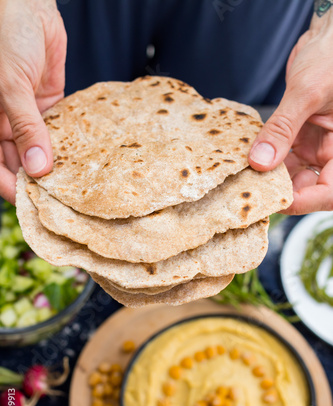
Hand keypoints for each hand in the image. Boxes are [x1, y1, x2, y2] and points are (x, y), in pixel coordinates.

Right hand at [0, 0, 66, 203]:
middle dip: (36, 181)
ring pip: (40, 148)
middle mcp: (6, 121)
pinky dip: (67, 142)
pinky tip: (81, 158)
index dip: (10, 185)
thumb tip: (37, 168)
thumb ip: (25, 127)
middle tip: (59, 200)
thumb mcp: (11, 85)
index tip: (30, 204)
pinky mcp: (49, 102)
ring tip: (73, 184)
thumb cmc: (7, 38)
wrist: (27, 5)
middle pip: (19, 161)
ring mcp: (28, 113)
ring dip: (55, 164)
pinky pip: (58, 129)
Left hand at [248, 13, 332, 214]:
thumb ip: (283, 128)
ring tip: (245, 177)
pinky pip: (281, 157)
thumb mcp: (307, 92)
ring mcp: (315, 147)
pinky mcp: (299, 138)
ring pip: (291, 176)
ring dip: (269, 177)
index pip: (328, 192)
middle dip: (281, 192)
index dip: (304, 202)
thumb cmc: (331, 57)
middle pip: (308, 188)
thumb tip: (261, 162)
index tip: (276, 201)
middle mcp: (331, 152)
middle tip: (253, 191)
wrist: (327, 38)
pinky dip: (265, 160)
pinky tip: (248, 159)